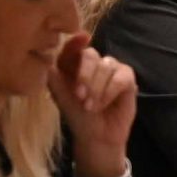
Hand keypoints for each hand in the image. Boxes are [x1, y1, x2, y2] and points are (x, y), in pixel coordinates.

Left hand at [48, 34, 136, 176]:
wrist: (97, 137)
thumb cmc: (77, 117)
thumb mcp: (61, 97)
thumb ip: (54, 77)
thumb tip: (48, 59)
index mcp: (72, 65)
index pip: (73, 47)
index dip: (76, 42)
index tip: (82, 39)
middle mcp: (92, 64)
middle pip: (90, 55)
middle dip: (85, 75)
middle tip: (80, 96)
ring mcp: (111, 69)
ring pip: (106, 66)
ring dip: (97, 88)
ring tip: (90, 106)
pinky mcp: (127, 78)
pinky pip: (121, 76)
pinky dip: (110, 91)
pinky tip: (104, 104)